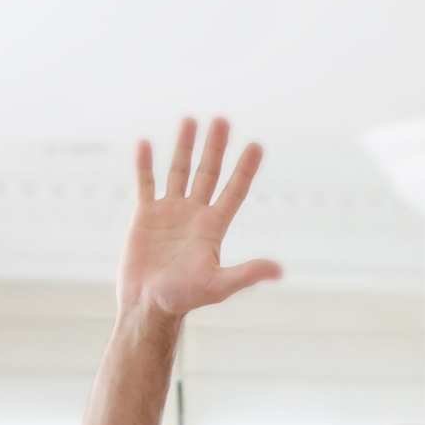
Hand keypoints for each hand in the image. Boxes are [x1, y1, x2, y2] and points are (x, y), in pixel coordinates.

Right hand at [118, 117, 280, 319]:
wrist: (149, 305)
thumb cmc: (184, 298)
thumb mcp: (218, 285)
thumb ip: (247, 273)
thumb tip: (279, 270)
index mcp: (213, 228)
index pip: (233, 191)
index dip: (245, 169)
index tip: (256, 145)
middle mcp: (194, 215)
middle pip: (208, 173)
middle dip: (216, 148)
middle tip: (223, 120)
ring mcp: (170, 213)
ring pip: (179, 172)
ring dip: (184, 147)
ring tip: (191, 120)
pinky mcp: (145, 216)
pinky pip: (146, 183)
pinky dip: (145, 164)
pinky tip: (146, 143)